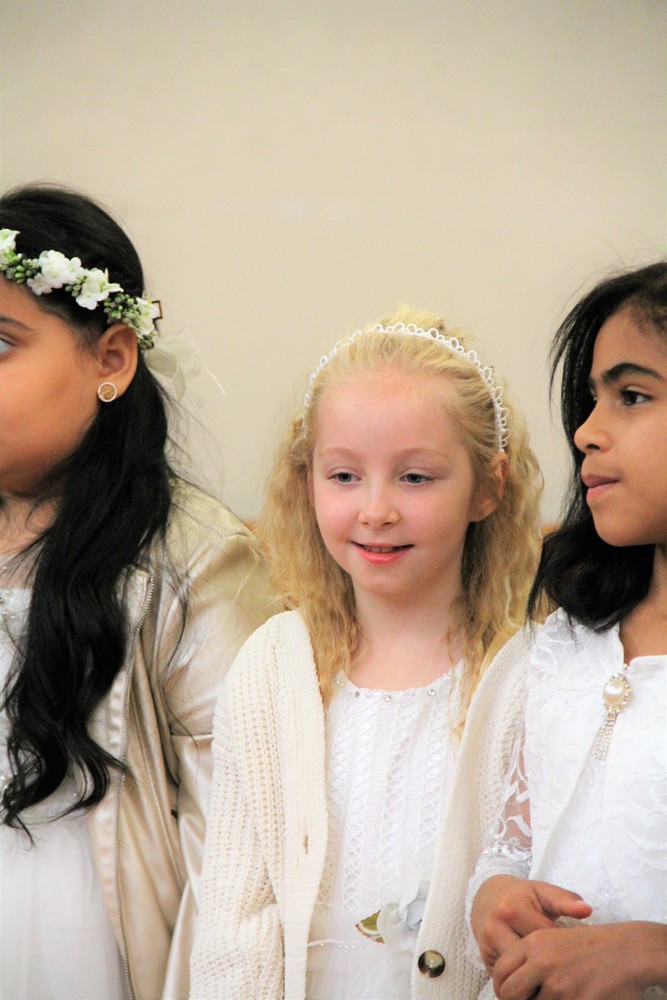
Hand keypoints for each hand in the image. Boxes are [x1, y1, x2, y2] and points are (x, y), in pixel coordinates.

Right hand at [471, 876, 591, 973]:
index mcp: (513, 909)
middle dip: (550, 967)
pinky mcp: (484, 958)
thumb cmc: (522, 896)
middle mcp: (496, 926)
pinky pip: (507, 978)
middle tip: (567, 970)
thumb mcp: (541, 892)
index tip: (575, 952)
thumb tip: (587, 910)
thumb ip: (564, 900)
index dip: (563, 948)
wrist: (487, 897)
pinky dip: (522, 981)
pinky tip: (536, 981)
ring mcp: (487, 944)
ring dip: (536, 978)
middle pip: (530, 959)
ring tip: (554, 977)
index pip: (545, 939)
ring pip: (517, 973)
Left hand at [492, 920, 666, 999]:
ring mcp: (560, 986)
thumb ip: (529, 958)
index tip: (510, 993)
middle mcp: (543, 963)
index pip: (500, 971)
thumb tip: (507, 984)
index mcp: (534, 943)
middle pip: (509, 994)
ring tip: (556, 993)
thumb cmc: (591, 945)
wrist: (628, 950)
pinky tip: (572, 996)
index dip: (502, 987)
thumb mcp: (554, 939)